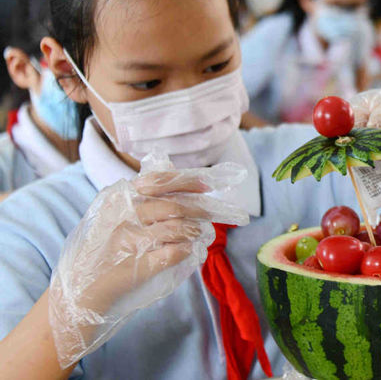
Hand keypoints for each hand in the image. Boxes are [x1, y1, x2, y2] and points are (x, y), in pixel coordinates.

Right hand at [48, 154, 248, 367]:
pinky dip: (188, 250)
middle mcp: (122, 217)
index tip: (207, 186)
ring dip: (196, 230)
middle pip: (173, 206)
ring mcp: (129, 243)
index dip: (187, 182)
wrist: (81, 291)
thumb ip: (138, 197)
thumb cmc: (101, 250)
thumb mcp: (112, 216)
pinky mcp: (138, 266)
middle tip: (213, 212)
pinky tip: (192, 250)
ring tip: (202, 232)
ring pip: (177, 229)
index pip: (157, 181)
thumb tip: (176, 175)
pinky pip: (174, 253)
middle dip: (200, 209)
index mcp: (116, 199)